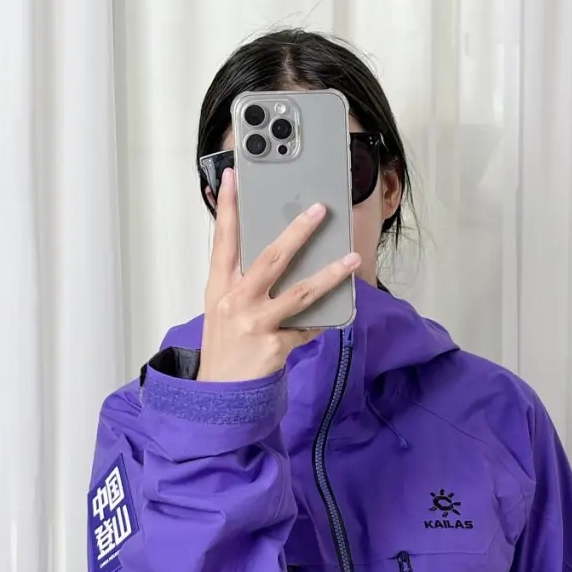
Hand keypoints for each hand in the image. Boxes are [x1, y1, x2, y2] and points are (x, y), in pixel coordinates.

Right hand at [197, 165, 360, 382]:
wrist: (219, 394)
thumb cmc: (224, 344)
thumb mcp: (222, 307)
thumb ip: (240, 279)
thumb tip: (276, 250)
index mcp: (219, 287)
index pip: (224, 240)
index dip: (229, 207)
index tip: (234, 178)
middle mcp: (237, 301)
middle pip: (272, 258)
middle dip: (298, 231)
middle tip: (319, 210)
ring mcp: (256, 324)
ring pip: (301, 291)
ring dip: (331, 273)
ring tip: (351, 258)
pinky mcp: (275, 346)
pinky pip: (308, 327)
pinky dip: (322, 320)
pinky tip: (336, 313)